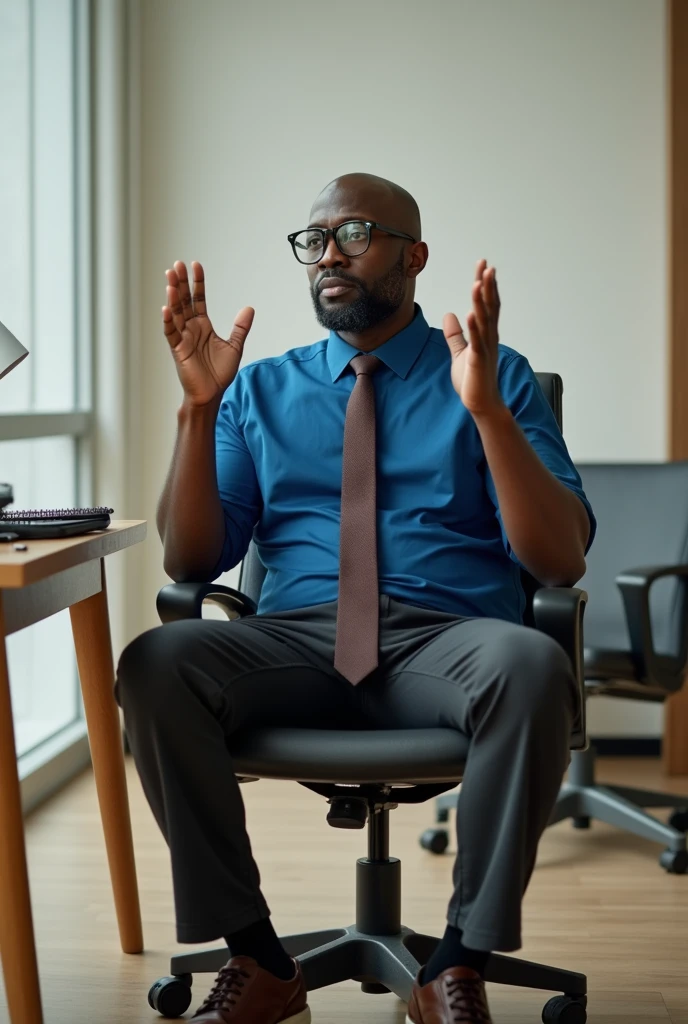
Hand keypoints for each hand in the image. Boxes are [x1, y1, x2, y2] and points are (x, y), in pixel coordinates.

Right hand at [163, 261, 254, 407]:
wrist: (212, 394)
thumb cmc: (219, 373)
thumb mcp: (234, 346)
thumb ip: (240, 327)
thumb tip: (249, 308)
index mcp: (203, 326)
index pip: (198, 299)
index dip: (197, 283)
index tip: (195, 265)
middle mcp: (191, 329)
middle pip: (184, 302)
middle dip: (180, 284)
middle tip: (176, 265)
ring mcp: (183, 339)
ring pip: (176, 314)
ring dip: (172, 298)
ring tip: (170, 280)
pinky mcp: (178, 351)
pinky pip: (171, 334)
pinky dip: (168, 322)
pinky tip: (166, 308)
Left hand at [443, 260, 504, 417]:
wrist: (481, 403)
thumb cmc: (473, 380)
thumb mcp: (459, 353)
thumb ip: (455, 334)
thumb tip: (449, 314)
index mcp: (485, 334)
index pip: (486, 305)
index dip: (485, 286)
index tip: (483, 267)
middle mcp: (489, 338)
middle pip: (489, 307)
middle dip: (487, 286)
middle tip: (486, 265)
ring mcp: (485, 349)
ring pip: (484, 320)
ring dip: (481, 302)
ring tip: (478, 282)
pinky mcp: (479, 361)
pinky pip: (477, 342)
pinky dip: (474, 327)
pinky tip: (471, 314)